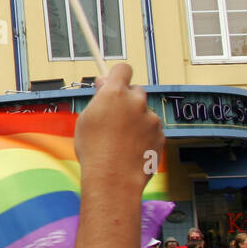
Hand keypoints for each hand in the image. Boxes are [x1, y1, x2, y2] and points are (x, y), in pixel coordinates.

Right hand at [75, 63, 162, 188]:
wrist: (114, 178)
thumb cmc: (95, 150)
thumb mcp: (86, 119)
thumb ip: (99, 99)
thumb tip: (104, 86)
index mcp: (115, 94)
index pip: (123, 69)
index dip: (117, 75)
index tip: (112, 83)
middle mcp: (137, 102)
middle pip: (135, 91)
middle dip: (127, 100)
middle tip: (113, 116)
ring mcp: (151, 119)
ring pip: (144, 112)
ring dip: (136, 120)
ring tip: (120, 140)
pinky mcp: (161, 135)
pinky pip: (152, 129)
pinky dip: (144, 136)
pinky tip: (130, 149)